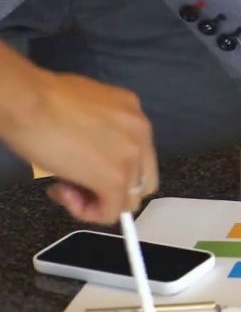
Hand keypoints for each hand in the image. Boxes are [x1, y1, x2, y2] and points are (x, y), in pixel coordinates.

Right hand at [0, 69, 156, 223]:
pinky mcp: (114, 179)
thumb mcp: (83, 107)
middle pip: (140, 180)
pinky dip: (89, 213)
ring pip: (128, 199)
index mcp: (133, 112)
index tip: (81, 165)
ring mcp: (131, 157)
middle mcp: (141, 132)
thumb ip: (98, 127)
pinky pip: (111, 212)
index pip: (139, 154)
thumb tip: (89, 147)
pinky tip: (63, 194)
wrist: (28, 100)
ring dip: (96, 199)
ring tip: (63, 186)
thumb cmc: (40, 98)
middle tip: (74, 181)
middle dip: (110, 188)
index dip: (111, 166)